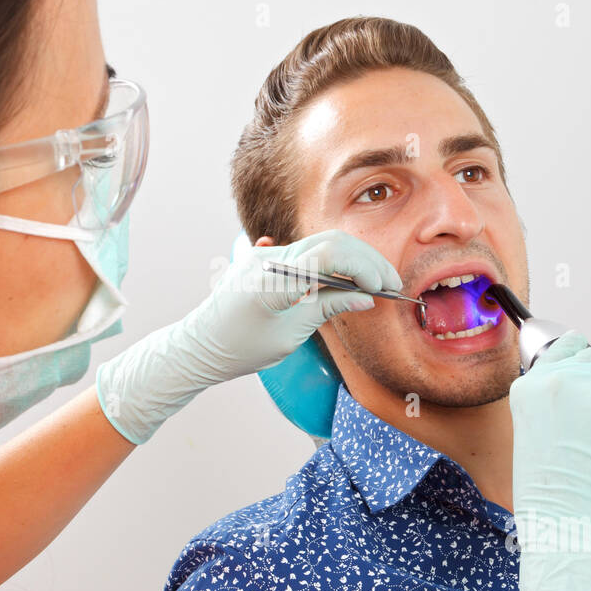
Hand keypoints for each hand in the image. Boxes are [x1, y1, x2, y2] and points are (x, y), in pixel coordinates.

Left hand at [95, 229, 399, 443]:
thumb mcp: (290, 335)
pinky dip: (334, 263)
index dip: (363, 268)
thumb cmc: (240, 348)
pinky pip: (307, 252)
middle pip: (331, 242)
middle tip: (391, 284)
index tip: (383, 289)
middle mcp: (270, 258)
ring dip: (353, 259)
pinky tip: (350, 280)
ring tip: (376, 284)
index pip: (329, 255)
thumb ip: (327, 308)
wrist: (199, 345)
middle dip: (366, 260)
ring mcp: (266, 255)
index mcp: (274, 279)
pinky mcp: (266, 259)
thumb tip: (366, 298)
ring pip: (322, 244)